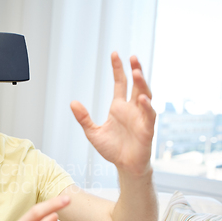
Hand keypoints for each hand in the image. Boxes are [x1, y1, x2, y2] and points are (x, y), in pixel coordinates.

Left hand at [70, 52, 155, 175]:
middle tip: (133, 57)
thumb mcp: (93, 132)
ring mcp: (141, 117)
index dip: (118, 69)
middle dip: (135, 70)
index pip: (120, 83)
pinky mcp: (147, 129)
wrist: (125, 166)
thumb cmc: (112, 149)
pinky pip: (149, 115)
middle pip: (136, 85)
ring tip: (137, 72)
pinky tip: (141, 99)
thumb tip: (72, 102)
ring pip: (145, 96)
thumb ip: (84, 118)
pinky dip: (146, 107)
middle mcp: (132, 109)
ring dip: (142, 84)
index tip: (115, 54)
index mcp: (119, 107)